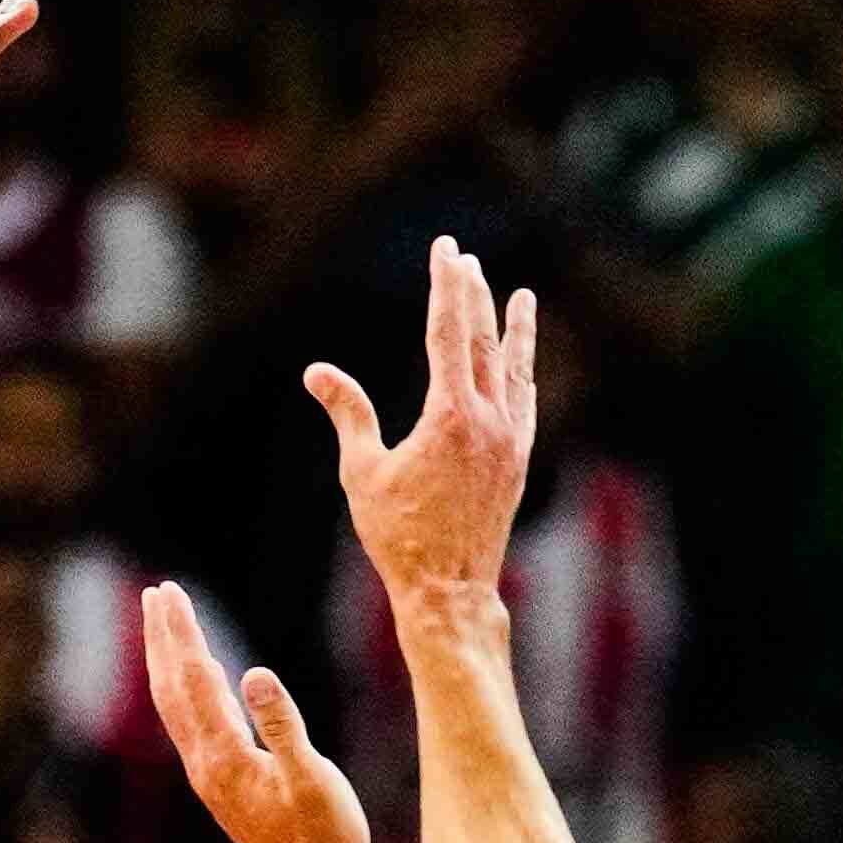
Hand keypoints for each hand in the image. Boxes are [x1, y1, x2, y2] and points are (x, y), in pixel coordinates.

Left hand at [136, 582, 364, 842]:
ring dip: (171, 661)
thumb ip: (284, 726)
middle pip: (174, 688)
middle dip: (163, 638)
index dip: (183, 633)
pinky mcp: (225, 785)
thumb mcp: (313, 781)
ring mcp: (212, 776)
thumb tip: (253, 673)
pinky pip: (197, 725)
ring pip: (179, 706)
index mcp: (226, 756)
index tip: (170, 591)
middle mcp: (207, 764)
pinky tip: (206, 677)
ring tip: (167, 623)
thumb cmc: (326, 841)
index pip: (196, 679)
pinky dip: (193, 691)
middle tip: (156, 593)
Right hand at [308, 234, 544, 620]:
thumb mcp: (363, 471)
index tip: (445, 250)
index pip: (449, 331)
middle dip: (472, 295)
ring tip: (520, 295)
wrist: (448, 591)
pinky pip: (524, 404)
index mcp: (450, 415)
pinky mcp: (518, 462)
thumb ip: (348, 413)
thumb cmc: (398, 536)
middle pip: (482, 340)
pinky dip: (522, 376)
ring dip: (513, 329)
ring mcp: (510, 441)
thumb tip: (317, 371)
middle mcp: (489, 420)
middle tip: (464, 259)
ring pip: (513, 369)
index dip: (446, 285)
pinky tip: (521, 363)